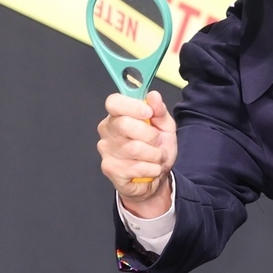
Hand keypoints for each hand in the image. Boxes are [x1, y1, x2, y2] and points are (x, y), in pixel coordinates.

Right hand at [97, 90, 177, 217]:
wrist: (156, 177)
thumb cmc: (157, 148)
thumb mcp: (165, 126)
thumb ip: (160, 111)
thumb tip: (153, 96)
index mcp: (118, 114)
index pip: (114, 102)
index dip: (132, 106)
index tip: (149, 113)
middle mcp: (108, 130)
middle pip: (124, 124)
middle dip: (150, 134)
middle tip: (157, 141)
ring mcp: (106, 151)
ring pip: (134, 148)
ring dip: (154, 154)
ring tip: (156, 156)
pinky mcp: (110, 170)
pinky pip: (136, 167)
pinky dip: (152, 168)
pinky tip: (151, 168)